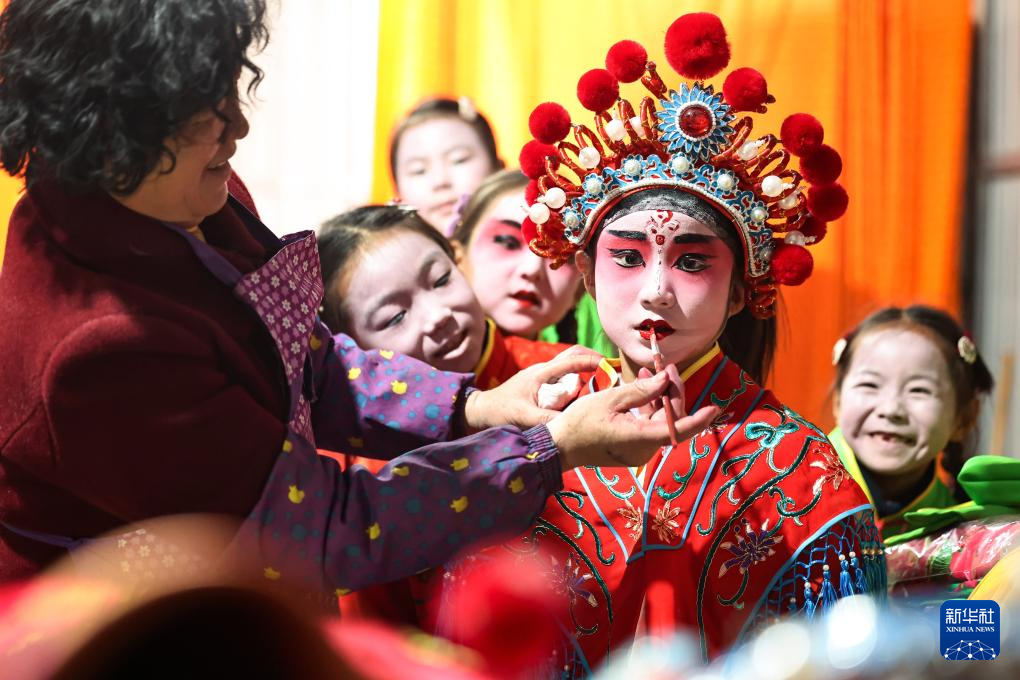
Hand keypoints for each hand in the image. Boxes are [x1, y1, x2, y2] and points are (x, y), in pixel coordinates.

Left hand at [462, 346, 601, 432]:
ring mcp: (540, 378)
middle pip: (573, 356)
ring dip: (587, 372)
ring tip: (605, 384)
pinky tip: (585, 397)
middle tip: (613, 372)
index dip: (594, 360)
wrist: (477, 413)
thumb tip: (572, 426)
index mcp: (541, 373)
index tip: (612, 367)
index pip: (573, 359)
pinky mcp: (539, 387)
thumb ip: (546, 421)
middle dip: (594, 360)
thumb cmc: (498, 412)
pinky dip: (577, 382)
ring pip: (569, 368)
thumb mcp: (522, 417)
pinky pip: (563, 380)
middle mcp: (543, 371)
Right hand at [546, 371, 719, 469]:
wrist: (558, 446)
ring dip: (657, 398)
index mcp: (640, 438)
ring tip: (649, 372)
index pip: (679, 430)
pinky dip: (647, 409)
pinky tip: (641, 388)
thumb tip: (665, 379)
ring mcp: (637, 452)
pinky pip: (647, 427)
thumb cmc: (580, 421)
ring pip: (658, 422)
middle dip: (670, 393)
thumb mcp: (610, 399)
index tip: (716, 407)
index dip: (700, 419)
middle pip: (669, 421)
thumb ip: (642, 390)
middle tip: (666, 367)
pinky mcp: (630, 450)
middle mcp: (644, 449)